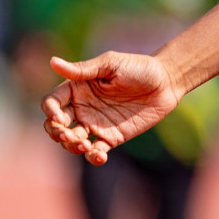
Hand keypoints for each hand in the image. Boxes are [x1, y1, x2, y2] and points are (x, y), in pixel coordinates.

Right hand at [41, 52, 182, 164]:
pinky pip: (95, 151)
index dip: (50, 111)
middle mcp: (82, 107)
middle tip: (68, 135)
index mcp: (78, 88)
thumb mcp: (111, 65)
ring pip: (71, 141)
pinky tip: (99, 155)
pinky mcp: (111, 137)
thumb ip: (83, 69)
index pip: (51, 102)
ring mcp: (95, 124)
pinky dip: (93, 157)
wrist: (168, 82)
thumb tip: (53, 61)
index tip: (61, 117)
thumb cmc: (139, 67)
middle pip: (55, 126)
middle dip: (56, 133)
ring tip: (84, 144)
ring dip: (71, 146)